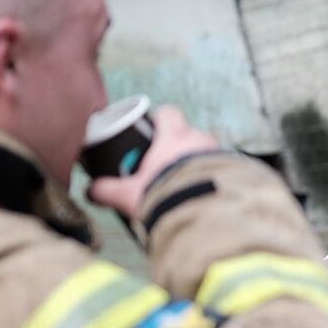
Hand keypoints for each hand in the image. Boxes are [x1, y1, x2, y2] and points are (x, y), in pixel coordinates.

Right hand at [87, 105, 220, 217]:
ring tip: (189, 184)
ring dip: (200, 163)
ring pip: (209, 152)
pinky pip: (225, 168)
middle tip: (168, 167)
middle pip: (190, 134)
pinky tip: (207, 194)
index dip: (161, 120)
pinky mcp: (237, 172)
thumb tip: (91, 191)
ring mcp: (222, 155)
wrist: (206, 213)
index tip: (154, 129)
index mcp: (175, 137)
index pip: (169, 114)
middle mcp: (201, 140)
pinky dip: (217, 177)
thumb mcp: (130, 194)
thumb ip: (108, 190)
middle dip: (180, 148)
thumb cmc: (166, 197)